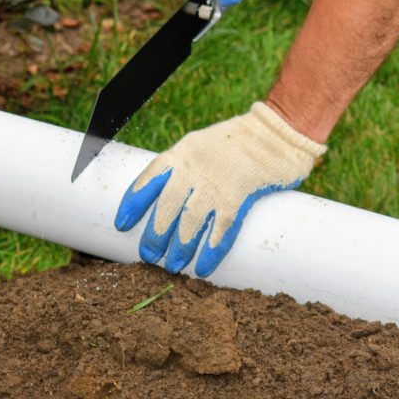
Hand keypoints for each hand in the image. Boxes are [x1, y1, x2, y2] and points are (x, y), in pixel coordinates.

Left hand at [114, 102, 325, 276]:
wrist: (278, 131)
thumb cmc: (240, 140)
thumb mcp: (203, 144)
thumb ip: (188, 167)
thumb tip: (172, 196)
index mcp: (183, 154)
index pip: (148, 179)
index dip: (133, 203)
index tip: (121, 224)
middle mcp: (194, 169)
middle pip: (166, 207)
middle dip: (155, 234)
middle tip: (148, 256)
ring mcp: (216, 184)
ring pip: (190, 223)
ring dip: (179, 248)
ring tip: (171, 266)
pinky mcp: (240, 197)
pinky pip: (220, 230)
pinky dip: (210, 250)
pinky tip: (202, 267)